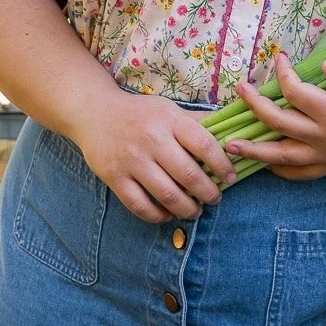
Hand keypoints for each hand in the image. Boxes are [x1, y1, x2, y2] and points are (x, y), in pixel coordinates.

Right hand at [73, 88, 238, 223]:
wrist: (94, 113)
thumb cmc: (140, 114)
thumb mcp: (169, 110)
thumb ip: (197, 124)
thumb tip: (231, 135)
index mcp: (170, 121)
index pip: (205, 145)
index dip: (223, 165)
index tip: (230, 177)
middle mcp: (151, 140)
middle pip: (189, 175)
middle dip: (209, 193)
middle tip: (215, 198)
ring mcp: (131, 160)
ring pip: (168, 195)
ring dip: (188, 209)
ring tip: (195, 210)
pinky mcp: (114, 177)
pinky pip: (140, 206)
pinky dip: (158, 216)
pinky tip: (168, 214)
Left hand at [228, 53, 325, 179]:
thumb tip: (324, 67)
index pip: (296, 92)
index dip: (282, 73)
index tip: (279, 57)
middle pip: (279, 123)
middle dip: (255, 105)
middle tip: (240, 89)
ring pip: (282, 156)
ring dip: (254, 150)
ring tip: (230, 146)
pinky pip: (301, 175)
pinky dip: (280, 171)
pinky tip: (267, 164)